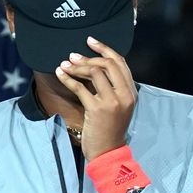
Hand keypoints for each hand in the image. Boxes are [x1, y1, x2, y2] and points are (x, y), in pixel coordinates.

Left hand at [54, 36, 136, 160]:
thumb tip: (95, 66)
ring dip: (77, 66)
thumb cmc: (110, 128)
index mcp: (131, 92)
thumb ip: (113, 88)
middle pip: (108, 64)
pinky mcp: (97, 109)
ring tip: (65, 64)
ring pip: (95, 72)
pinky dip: (68, 78)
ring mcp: (112, 102)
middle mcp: (125, 95)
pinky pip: (80, 87)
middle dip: (89, 57)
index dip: (105, 49)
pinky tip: (60, 74)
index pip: (120, 62)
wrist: (108, 151)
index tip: (91, 41)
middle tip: (73, 56)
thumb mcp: (118, 106)